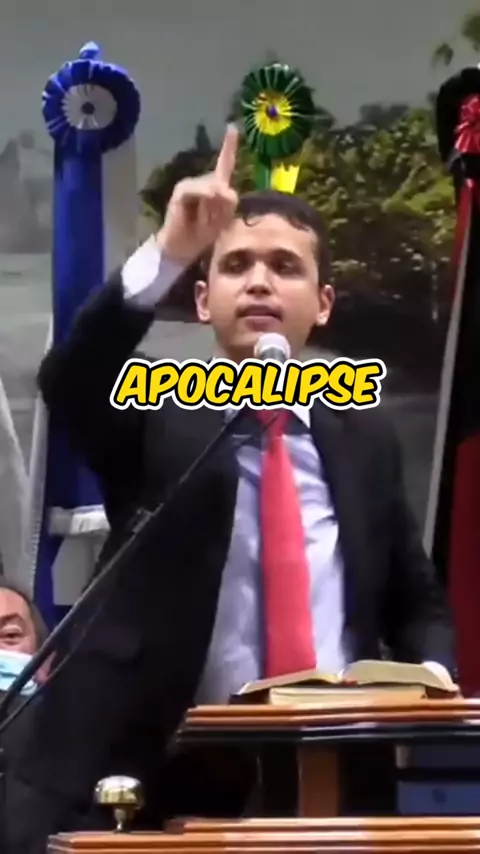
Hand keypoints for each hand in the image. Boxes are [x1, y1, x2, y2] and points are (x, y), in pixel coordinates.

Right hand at [157, 124, 238, 265]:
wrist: (180, 249)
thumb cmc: (201, 235)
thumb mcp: (221, 220)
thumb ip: (227, 204)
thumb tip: (226, 188)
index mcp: (213, 188)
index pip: (224, 165)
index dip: (228, 147)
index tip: (232, 127)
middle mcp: (201, 183)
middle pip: (222, 182)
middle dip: (224, 204)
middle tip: (215, 222)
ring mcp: (189, 186)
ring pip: (212, 186)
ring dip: (214, 205)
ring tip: (207, 221)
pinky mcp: (180, 192)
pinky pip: (195, 189)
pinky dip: (203, 194)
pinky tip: (206, 202)